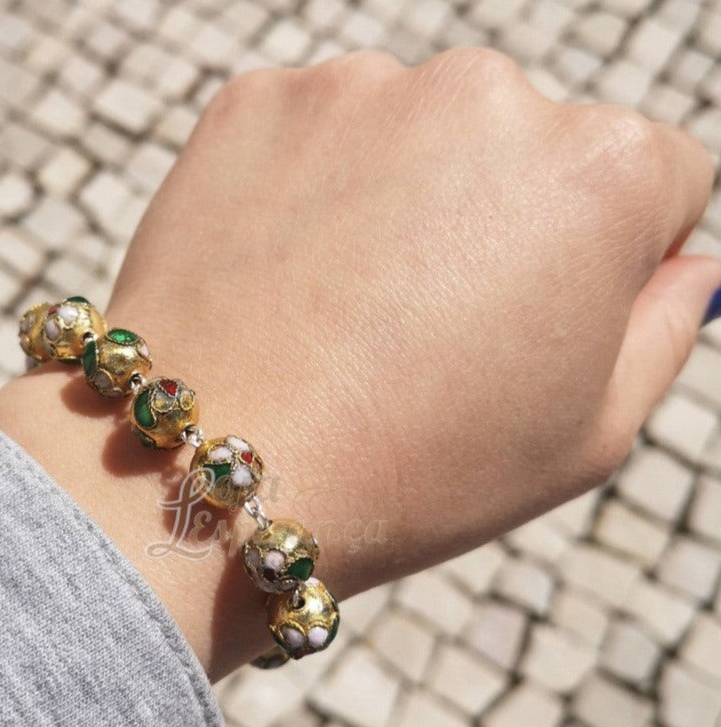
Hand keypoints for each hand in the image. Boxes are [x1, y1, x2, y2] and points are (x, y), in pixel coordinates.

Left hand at [0, 49, 719, 679]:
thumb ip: (661, 329)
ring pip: (416, 138)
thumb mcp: (587, 436)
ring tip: (346, 315)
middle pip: (530, 150)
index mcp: (598, 172)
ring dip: (401, 203)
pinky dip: (311, 194)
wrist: (217, 470)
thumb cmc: (413, 471)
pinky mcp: (256, 104)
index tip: (537, 324)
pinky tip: (286, 281)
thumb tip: (682, 262)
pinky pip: (315, 138)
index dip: (608, 262)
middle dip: (502, 225)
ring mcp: (359, 89)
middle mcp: (486, 96)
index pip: (657, 181)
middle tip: (428, 333)